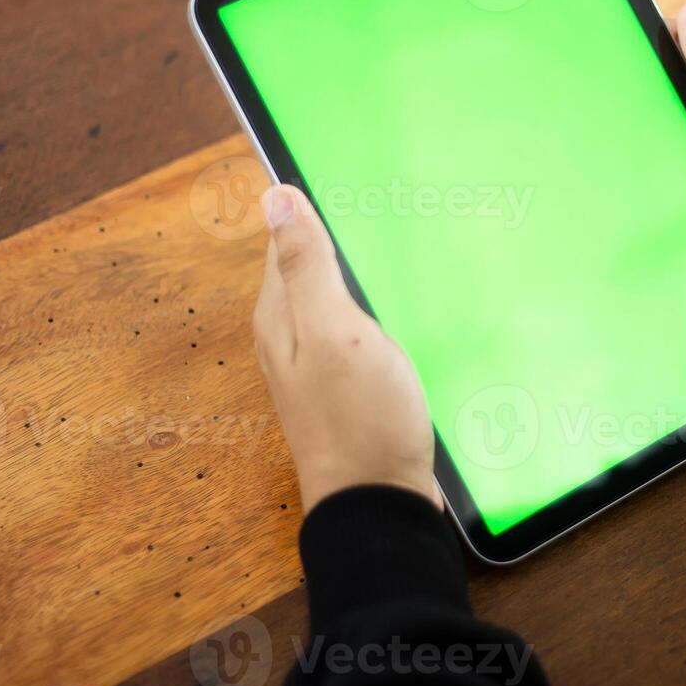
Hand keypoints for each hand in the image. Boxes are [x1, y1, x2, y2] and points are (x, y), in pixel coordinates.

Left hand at [253, 184, 439, 513]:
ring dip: (367, 275)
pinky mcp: (352, 386)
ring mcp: (322, 364)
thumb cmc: (358, 420)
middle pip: (314, 268)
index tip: (350, 181)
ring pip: (340, 299)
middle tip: (387, 208)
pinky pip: (361, 330)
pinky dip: (382, 311)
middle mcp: (292, 337)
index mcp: (280, 315)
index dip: (314, 209)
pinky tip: (410, 310)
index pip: (286, 239)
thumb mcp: (333, 331)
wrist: (381, 504)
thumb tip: (275, 196)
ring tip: (405, 247)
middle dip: (344, 239)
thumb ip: (306, 265)